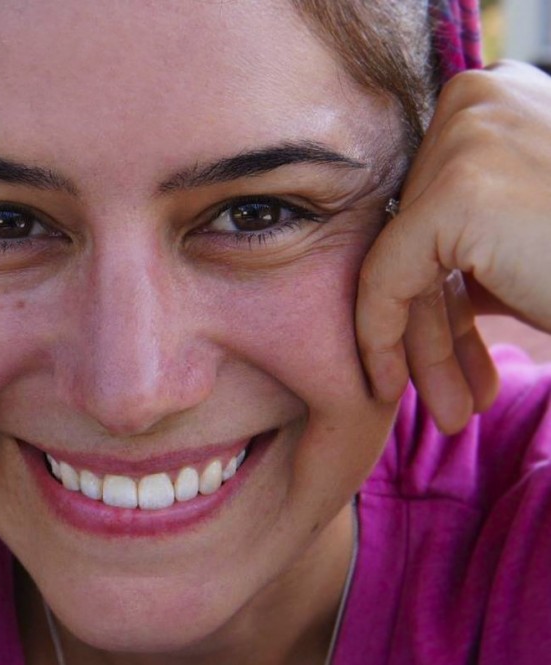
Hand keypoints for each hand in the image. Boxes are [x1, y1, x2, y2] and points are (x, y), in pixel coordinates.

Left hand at [356, 61, 550, 432]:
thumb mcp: (520, 241)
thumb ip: (462, 241)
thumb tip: (403, 275)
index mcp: (492, 98)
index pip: (431, 207)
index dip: (433, 287)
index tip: (437, 352)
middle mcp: (474, 100)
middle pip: (416, 237)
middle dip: (430, 327)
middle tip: (447, 397)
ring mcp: (465, 140)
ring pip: (402, 262)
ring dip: (423, 346)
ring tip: (447, 410)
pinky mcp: (456, 195)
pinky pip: (386, 278)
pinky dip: (382, 336)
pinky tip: (391, 384)